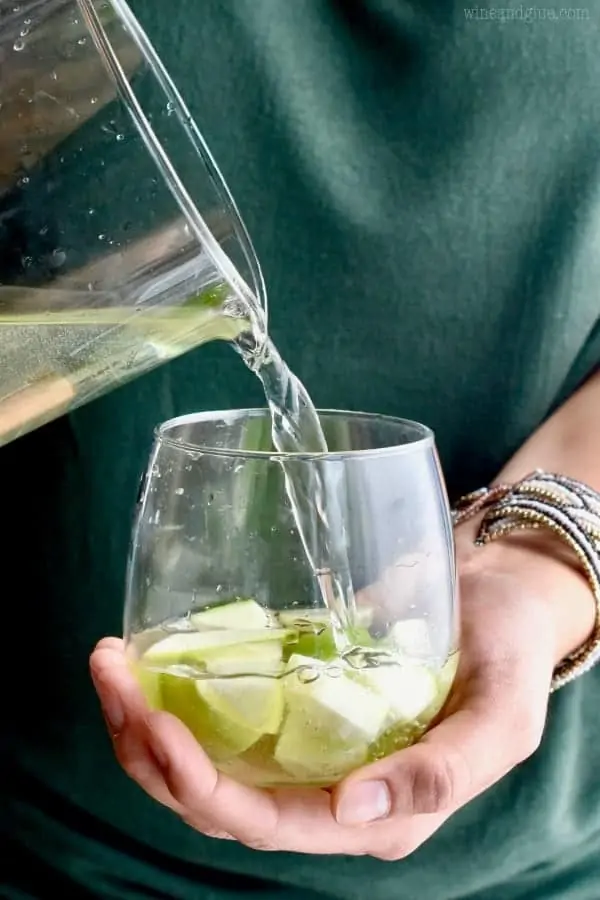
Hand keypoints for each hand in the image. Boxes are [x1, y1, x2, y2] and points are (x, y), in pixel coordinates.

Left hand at [90, 534, 590, 859]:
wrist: (503, 600)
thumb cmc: (511, 656)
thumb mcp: (502, 718)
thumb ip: (443, 773)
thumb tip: (353, 811)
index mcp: (374, 813)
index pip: (267, 824)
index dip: (201, 786)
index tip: (157, 724)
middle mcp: (327, 790)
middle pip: (216, 796)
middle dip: (150, 747)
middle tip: (112, 675)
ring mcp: (305, 744)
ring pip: (206, 756)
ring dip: (147, 719)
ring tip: (111, 662)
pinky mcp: (294, 698)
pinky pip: (223, 711)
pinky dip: (177, 689)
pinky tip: (147, 653)